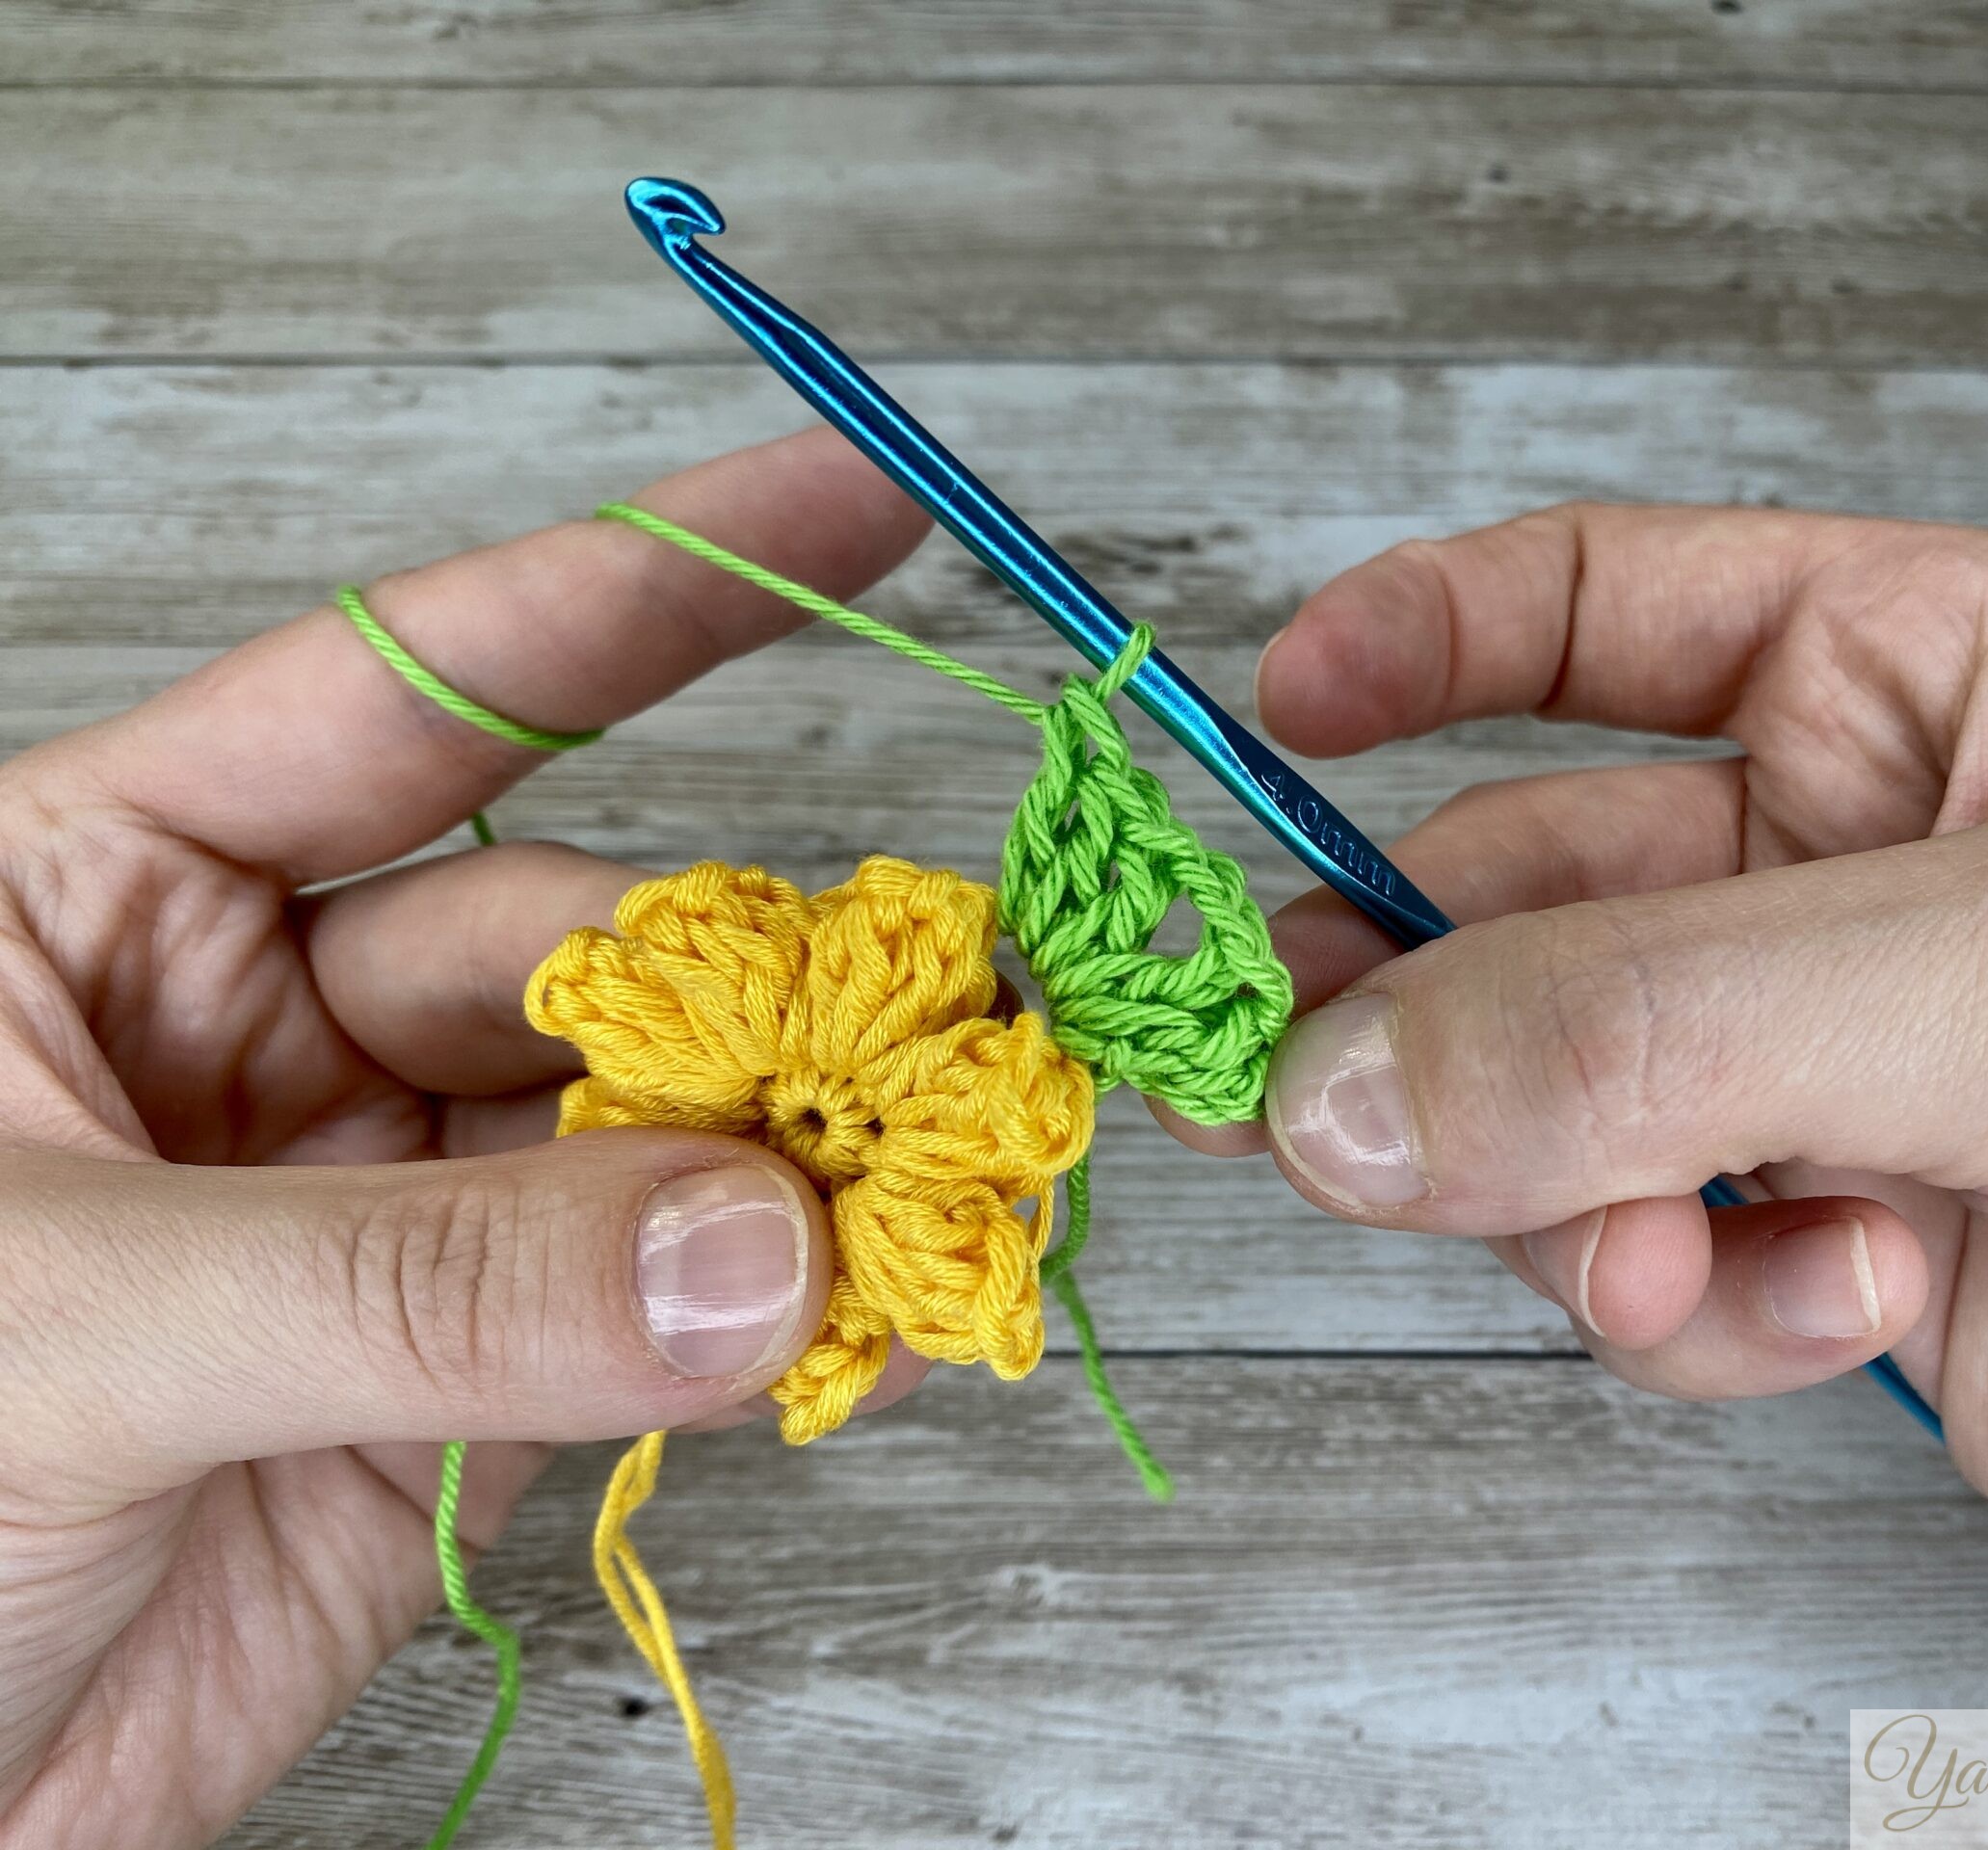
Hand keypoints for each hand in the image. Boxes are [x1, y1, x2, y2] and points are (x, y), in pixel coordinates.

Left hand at [0, 430, 934, 1847]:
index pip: (412, 693)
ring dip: (800, 1159)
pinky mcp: (458, 1388)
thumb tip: (753, 1244)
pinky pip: (663, 1316)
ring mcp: (376, 1207)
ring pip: (650, 1131)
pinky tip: (874, 1320)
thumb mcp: (65, 1326)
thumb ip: (413, 1280)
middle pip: (586, 942)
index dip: (645, 588)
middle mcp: (261, 1027)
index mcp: (105, 902)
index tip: (855, 504)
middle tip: (934, 1034)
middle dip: (762, 982)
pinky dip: (786, 1321)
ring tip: (943, 1182)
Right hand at [1170, 505, 1987, 1700]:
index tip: (1267, 720)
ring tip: (1667, 1248)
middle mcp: (1857, 866)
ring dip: (1564, 1187)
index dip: (1419, 644)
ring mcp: (1835, 1068)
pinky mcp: (1835, 1249)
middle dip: (1425, 992)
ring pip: (1547, 1097)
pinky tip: (1838, 1306)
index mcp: (1926, 681)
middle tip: (1294, 1069)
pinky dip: (1691, 1305)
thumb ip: (1659, 1017)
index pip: (1607, 607)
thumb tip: (1350, 1079)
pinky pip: (1639, 1260)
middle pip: (1524, 887)